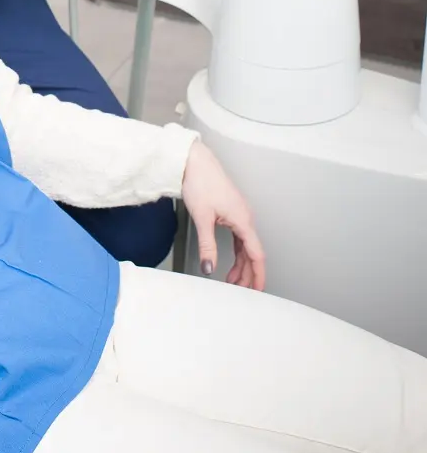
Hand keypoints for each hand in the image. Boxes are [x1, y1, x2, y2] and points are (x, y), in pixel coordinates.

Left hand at [181, 140, 265, 290]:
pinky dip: (236, 252)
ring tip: (232, 280)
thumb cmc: (201, 182)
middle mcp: (245, 217)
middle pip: (252, 253)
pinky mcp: (231, 211)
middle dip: (247, 274)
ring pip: (245, 246)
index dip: (258, 275)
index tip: (258, 291)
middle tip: (239, 291)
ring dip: (241, 264)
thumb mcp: (202, 218)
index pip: (256, 254)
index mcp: (243, 220)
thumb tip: (209, 267)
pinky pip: (239, 238)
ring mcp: (239, 214)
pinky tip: (230, 261)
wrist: (195, 161)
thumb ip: (207, 245)